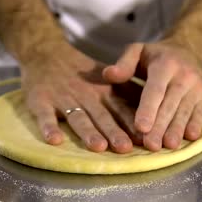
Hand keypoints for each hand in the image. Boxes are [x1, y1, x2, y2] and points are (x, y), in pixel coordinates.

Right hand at [20, 44, 142, 153]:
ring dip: (88, 132)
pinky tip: (54, 140)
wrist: (47, 54)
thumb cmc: (84, 74)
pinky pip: (44, 115)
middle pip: (101, 116)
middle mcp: (86, 96)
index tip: (146, 139)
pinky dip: (49, 127)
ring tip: (98, 146)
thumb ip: (130, 95)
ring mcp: (63, 99)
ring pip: (78, 117)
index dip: (133, 124)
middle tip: (126, 148)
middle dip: (114, 131)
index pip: (121, 109)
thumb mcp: (110, 80)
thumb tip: (160, 115)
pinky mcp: (41, 101)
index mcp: (105, 92)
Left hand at [103, 41, 201, 150]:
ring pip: (185, 112)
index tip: (140, 127)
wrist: (188, 50)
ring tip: (169, 146)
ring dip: (177, 130)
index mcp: (165, 65)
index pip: (155, 89)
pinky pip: (201, 113)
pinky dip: (196, 126)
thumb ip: (124, 64)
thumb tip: (108, 75)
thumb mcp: (137, 51)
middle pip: (170, 105)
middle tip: (150, 145)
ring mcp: (198, 87)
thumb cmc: (155, 56)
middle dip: (160, 126)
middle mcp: (184, 76)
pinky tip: (190, 139)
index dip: (148, 109)